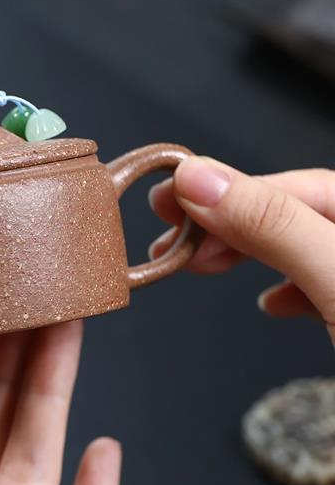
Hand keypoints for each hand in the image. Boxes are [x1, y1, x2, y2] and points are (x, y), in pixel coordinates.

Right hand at [149, 158, 334, 342]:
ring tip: (198, 265)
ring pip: (299, 251)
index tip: (168, 201)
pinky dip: (284, 289)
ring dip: (246, 253)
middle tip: (170, 236)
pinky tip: (270, 303)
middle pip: (293, 216)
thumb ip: (274, 227)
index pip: (295, 184)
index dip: (226, 188)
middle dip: (227, 225)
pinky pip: (316, 288)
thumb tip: (200, 181)